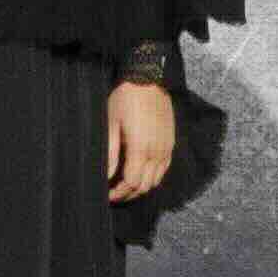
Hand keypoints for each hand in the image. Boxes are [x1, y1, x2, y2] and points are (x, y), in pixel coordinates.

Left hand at [104, 78, 175, 206]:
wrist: (149, 80)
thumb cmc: (125, 100)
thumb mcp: (111, 124)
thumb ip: (110, 153)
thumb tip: (106, 176)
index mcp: (141, 148)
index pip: (132, 182)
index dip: (119, 193)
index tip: (107, 196)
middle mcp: (157, 151)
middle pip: (145, 185)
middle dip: (128, 194)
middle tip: (114, 195)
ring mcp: (167, 148)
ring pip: (156, 180)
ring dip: (141, 187)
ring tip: (125, 187)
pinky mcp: (171, 143)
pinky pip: (164, 169)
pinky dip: (153, 177)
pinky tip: (140, 174)